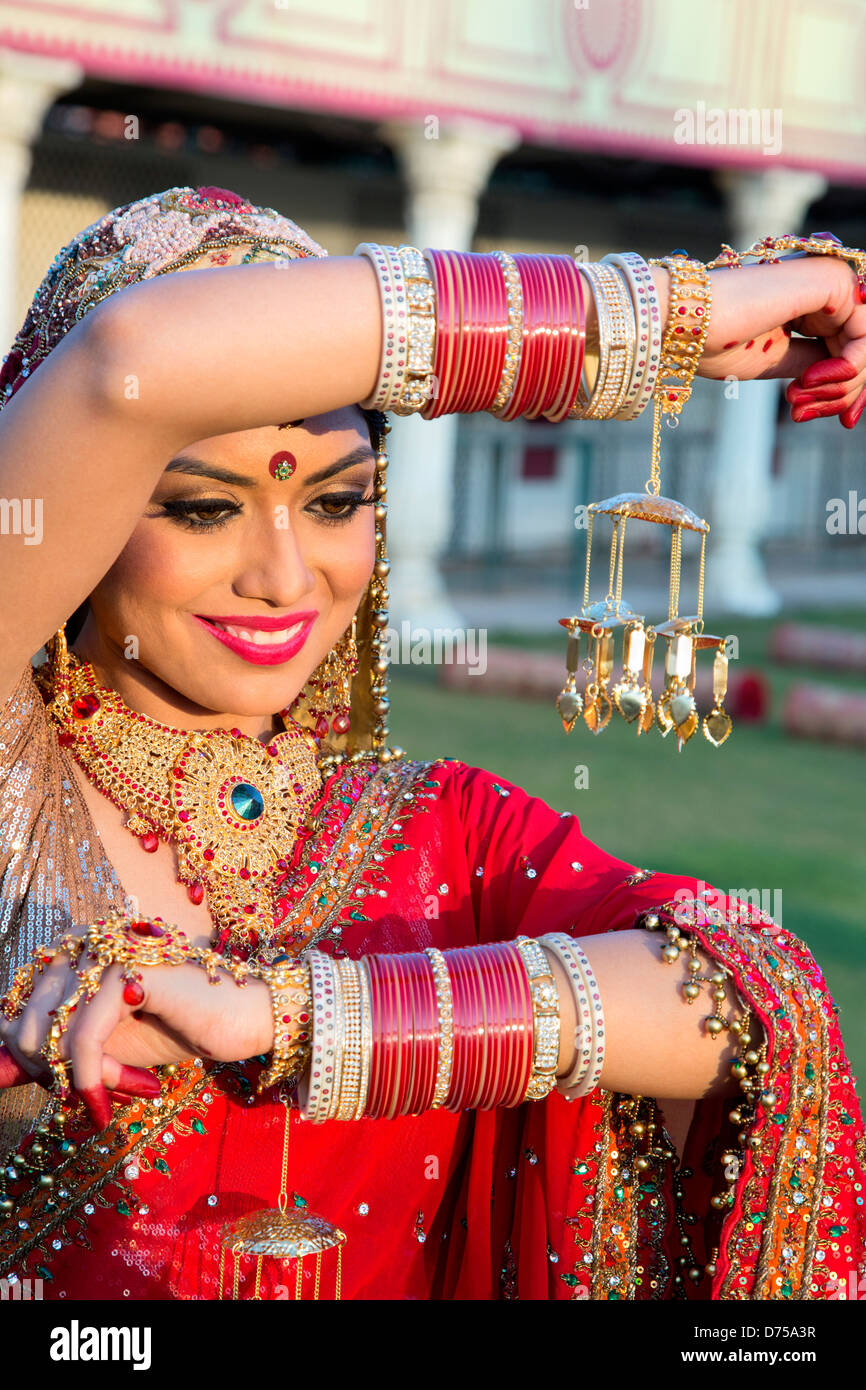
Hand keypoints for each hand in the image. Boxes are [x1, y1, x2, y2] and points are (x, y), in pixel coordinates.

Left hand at [0, 947, 273, 1128]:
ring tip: (102, 1099)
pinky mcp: (132, 972)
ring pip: (51, 1032)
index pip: (17, 1006)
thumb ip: (56, 1049)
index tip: (52, 1088)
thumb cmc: (177, 1028)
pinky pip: (85, 1038)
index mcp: (78, 951)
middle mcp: (87, 942)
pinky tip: (101, 1103)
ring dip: (73, 1080)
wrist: (243, 1019)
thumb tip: (1, 1068)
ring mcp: (109, 952)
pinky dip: (89, 1079)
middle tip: (82, 1099)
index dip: (23, 1055)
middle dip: (46, 1072)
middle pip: (24, 1021)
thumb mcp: (106, 1046)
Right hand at [652, 253, 865, 426]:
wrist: (686, 326)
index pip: (853, 347)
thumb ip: (817, 366)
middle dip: (847, 392)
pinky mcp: (834, 280)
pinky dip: (849, 368)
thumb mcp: (779, 362)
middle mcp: (827, 284)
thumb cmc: (717, 343)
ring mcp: (832, 279)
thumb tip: (849, 380)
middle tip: (813, 415)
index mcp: (812, 300)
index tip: (841, 421)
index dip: (852, 389)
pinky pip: (865, 335)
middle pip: (863, 348)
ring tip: (802, 398)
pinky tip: (813, 381)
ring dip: (845, 385)